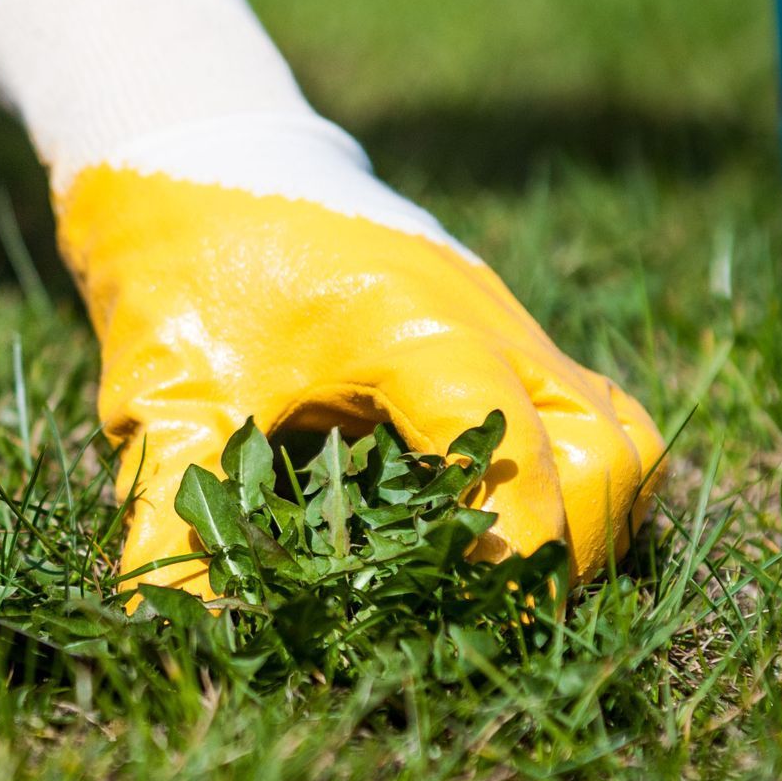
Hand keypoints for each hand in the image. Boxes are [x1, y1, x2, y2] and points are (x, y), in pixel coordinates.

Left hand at [59, 119, 666, 596]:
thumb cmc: (179, 264)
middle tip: (492, 625)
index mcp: (413, 325)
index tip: (477, 627)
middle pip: (605, 449)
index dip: (514, 553)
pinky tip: (506, 536)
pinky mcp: (501, 328)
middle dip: (567, 552)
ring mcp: (506, 319)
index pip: (511, 453)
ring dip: (589, 519)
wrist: (198, 153)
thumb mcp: (162, 389)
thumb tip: (163, 627)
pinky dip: (575, 479)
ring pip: (618, 429)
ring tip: (510, 592)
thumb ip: (170, 509)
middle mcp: (486, 317)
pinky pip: (589, 409)